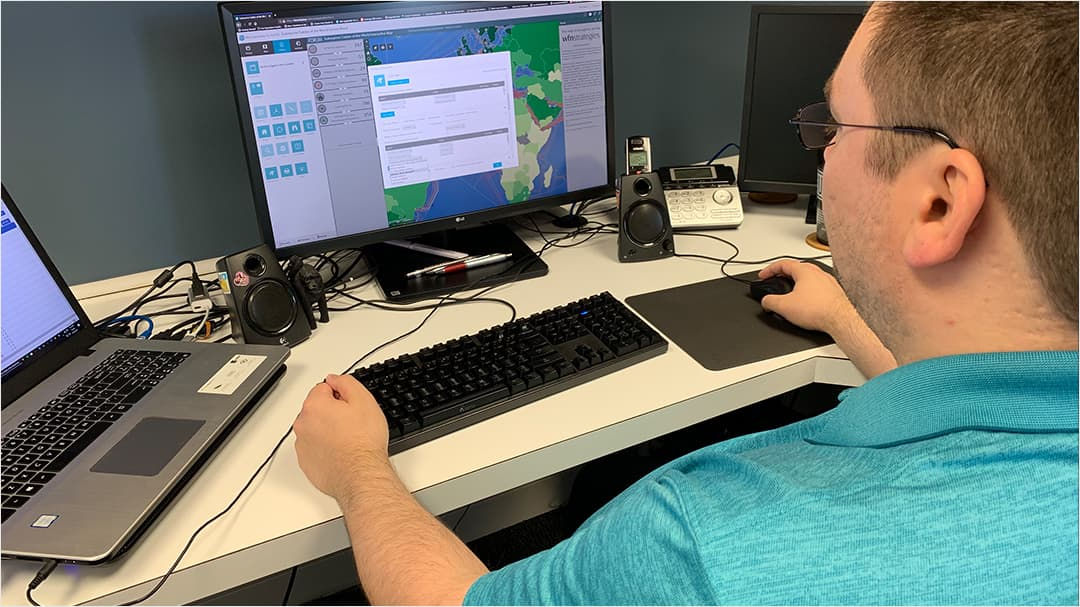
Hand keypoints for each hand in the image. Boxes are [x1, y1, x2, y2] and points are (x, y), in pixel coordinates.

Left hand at [293, 373, 388, 504]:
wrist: (361, 475)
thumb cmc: (363, 442)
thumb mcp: (364, 400)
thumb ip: (345, 382)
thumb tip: (334, 379)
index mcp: (314, 406)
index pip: (323, 388)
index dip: (341, 395)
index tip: (351, 406)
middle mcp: (303, 424)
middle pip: (316, 409)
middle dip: (332, 413)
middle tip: (353, 423)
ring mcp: (302, 445)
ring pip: (314, 430)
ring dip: (327, 431)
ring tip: (348, 441)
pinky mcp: (306, 463)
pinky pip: (314, 449)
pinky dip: (324, 449)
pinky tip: (341, 453)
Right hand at [757, 259, 852, 333]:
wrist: (841, 320)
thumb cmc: (819, 310)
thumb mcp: (784, 307)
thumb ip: (769, 302)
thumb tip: (766, 302)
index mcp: (805, 271)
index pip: (783, 264)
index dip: (769, 270)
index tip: (763, 276)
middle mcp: (818, 273)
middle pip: (796, 269)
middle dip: (783, 275)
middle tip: (775, 282)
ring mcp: (828, 282)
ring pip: (808, 278)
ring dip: (796, 284)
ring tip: (790, 294)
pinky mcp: (834, 293)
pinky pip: (817, 288)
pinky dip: (808, 292)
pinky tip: (806, 303)